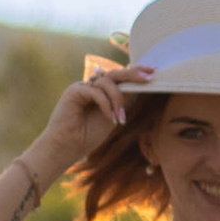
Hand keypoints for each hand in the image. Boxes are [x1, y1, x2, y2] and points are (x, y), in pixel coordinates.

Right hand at [30, 61, 151, 176]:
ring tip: (120, 119)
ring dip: (117, 100)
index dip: (134, 73)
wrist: (67, 148)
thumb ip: (121, 100)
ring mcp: (82, 87)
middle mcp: (91, 86)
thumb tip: (138, 85)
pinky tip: (111, 119)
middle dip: (132, 74)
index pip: (118, 78)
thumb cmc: (88, 136)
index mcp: (100, 92)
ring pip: (107, 82)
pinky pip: (96, 91)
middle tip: (148, 78)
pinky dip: (106, 104)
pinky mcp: (74, 91)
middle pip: (114, 74)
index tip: (151, 72)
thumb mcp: (112, 116)